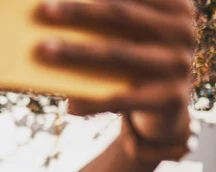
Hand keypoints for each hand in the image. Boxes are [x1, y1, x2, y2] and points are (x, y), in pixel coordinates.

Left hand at [35, 0, 195, 160]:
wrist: (165, 108)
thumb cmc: (136, 60)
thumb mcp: (128, 37)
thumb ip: (108, 21)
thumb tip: (55, 12)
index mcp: (174, 6)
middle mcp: (182, 30)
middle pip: (120, 14)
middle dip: (78, 11)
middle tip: (44, 9)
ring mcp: (178, 63)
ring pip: (116, 53)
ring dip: (75, 51)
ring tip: (44, 49)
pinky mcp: (170, 97)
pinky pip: (122, 98)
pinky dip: (92, 101)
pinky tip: (69, 104)